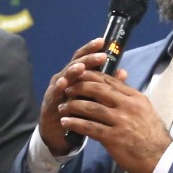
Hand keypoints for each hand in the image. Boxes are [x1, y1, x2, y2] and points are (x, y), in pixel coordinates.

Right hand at [37, 37, 107, 154]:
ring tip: (81, 67)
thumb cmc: (77, 111)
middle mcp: (64, 77)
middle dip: (88, 58)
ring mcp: (56, 88)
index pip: (84, 58)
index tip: (103, 41)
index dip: (92, 49)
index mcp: (76, 75)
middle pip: (75, 63)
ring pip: (64, 76)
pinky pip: (54, 93)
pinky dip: (58, 88)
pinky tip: (63, 83)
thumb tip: (123, 71)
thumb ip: (106, 84)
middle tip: (101, 55)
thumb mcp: (93, 97)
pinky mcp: (50, 101)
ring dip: (72, 71)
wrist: (58, 131)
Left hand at [59, 68, 172, 172]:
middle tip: (66, 89)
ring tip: (62, 107)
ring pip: (91, 107)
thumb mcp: (145, 110)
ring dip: (73, 106)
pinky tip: (65, 122)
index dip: (90, 76)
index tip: (78, 76)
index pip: (110, 81)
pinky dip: (75, 123)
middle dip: (79, 87)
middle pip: (98, 90)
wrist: (160, 159)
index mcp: (135, 98)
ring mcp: (121, 122)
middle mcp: (128, 106)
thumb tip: (119, 81)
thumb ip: (129, 97)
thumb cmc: (152, 136)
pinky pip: (90, 127)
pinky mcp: (114, 138)